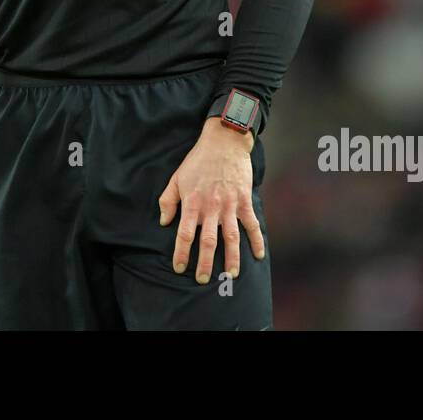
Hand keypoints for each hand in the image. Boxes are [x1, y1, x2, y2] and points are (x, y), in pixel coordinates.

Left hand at [157, 117, 263, 283]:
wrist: (224, 142)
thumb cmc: (198, 160)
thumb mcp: (177, 178)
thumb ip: (168, 201)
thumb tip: (164, 222)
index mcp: (192, 202)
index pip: (185, 234)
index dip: (181, 253)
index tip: (179, 267)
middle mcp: (211, 207)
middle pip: (208, 241)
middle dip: (205, 263)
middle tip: (203, 280)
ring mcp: (230, 205)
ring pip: (231, 237)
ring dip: (231, 258)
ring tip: (230, 275)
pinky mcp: (244, 201)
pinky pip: (252, 224)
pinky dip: (256, 240)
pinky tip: (258, 255)